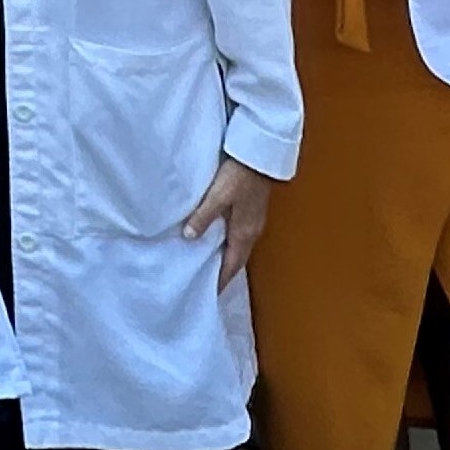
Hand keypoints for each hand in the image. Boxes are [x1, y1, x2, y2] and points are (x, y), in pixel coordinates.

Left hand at [181, 157, 272, 288]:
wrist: (259, 155)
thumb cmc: (240, 175)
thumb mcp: (218, 196)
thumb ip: (203, 216)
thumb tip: (190, 237)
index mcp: (245, 233)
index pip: (232, 266)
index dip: (220, 280)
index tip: (208, 293)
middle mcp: (252, 231)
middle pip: (236, 259)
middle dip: (222, 272)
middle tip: (203, 283)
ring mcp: (254, 221)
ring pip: (238, 247)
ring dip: (225, 257)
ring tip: (206, 265)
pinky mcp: (252, 211)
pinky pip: (239, 235)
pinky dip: (228, 243)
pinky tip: (216, 240)